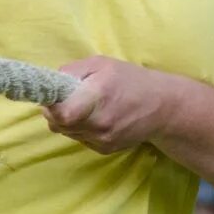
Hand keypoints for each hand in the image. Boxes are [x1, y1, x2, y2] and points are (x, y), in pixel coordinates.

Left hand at [43, 55, 171, 154]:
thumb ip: (73, 70)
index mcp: (99, 96)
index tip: (51, 96)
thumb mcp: (102, 64)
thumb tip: (52, 82)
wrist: (162, 107)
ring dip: (66, 120)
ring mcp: (103, 139)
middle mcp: (100, 122)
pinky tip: (94, 117)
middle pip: (59, 125)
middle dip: (54, 112)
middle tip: (64, 99)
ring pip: (67, 133)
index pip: (63, 113)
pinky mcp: (105, 149)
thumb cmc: (130, 80)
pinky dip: (80, 128)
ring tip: (82, 106)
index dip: (50, 106)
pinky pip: (80, 139)